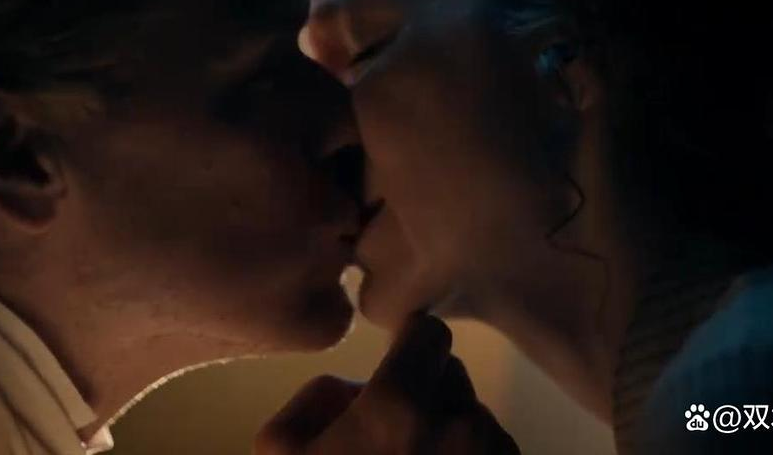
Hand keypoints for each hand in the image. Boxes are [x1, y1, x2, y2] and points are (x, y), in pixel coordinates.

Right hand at [255, 315, 519, 453]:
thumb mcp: (278, 452)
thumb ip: (313, 399)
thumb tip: (355, 388)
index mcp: (400, 407)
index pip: (430, 331)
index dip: (409, 342)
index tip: (397, 355)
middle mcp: (458, 426)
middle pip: (453, 372)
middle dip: (426, 387)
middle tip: (396, 425)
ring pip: (475, 414)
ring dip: (450, 427)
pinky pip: (494, 450)